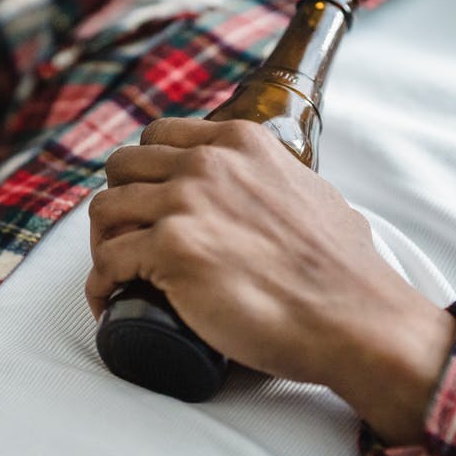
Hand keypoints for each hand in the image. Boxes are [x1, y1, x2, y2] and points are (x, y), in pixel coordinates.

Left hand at [86, 117, 455, 443]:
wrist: (356, 318)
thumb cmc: (344, 272)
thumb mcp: (314, 193)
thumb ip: (285, 180)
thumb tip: (279, 192)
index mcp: (240, 143)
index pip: (160, 137)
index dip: (145, 173)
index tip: (147, 204)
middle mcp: (206, 164)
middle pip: (122, 167)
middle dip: (118, 203)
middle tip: (125, 241)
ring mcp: (185, 204)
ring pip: (104, 209)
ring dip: (102, 243)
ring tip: (116, 274)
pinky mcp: (171, 250)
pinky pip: (106, 263)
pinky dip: (100, 286)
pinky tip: (109, 301)